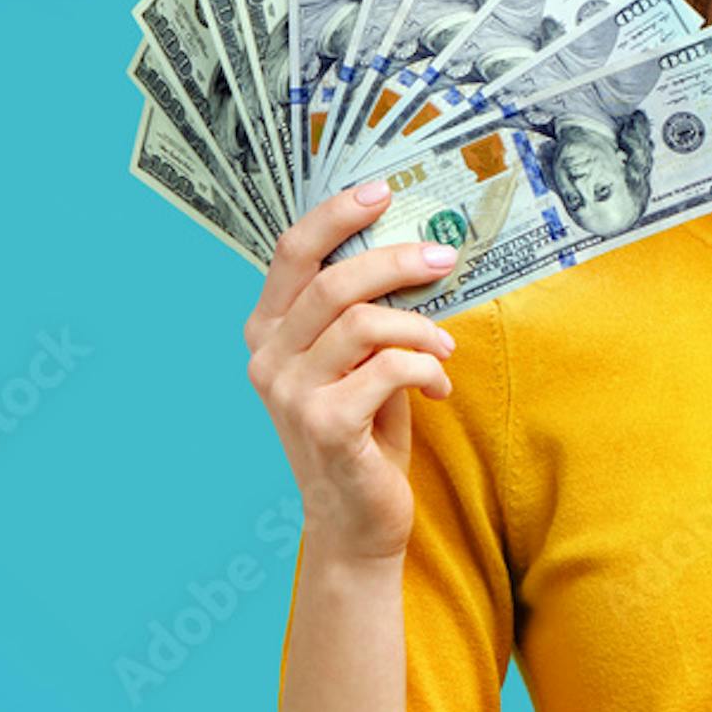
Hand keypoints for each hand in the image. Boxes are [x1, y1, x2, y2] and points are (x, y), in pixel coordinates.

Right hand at [243, 180, 462, 562]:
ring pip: (364, 323)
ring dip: (420, 328)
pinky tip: (437, 389)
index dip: (336, 214)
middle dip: (398, 261)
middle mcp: (267, 358)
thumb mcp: (357, 362)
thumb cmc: (364, 432)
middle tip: (444, 258)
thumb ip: (363, 313)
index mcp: (269, 331)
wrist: (356, 521)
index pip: (291, 252)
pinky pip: (387, 369)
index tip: (383, 191)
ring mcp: (289, 394)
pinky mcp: (325, 425)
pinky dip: (425, 370)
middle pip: (334, 281)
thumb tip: (414, 248)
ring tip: (444, 348)